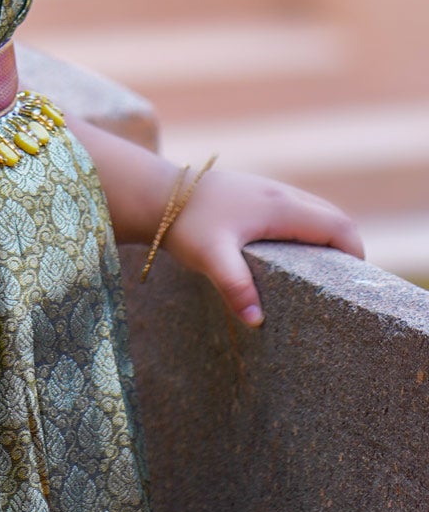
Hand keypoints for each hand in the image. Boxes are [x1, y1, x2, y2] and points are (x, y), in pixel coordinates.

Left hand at [161, 168, 362, 326]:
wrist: (155, 195)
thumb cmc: (184, 224)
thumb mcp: (209, 257)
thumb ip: (235, 286)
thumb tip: (256, 320)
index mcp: (280, 207)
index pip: (339, 226)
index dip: (355, 254)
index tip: (353, 285)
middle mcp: (280, 194)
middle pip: (333, 218)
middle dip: (344, 249)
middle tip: (339, 287)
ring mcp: (268, 190)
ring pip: (314, 212)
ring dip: (324, 239)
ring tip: (317, 277)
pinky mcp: (254, 195)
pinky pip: (295, 211)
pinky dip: (304, 231)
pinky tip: (287, 258)